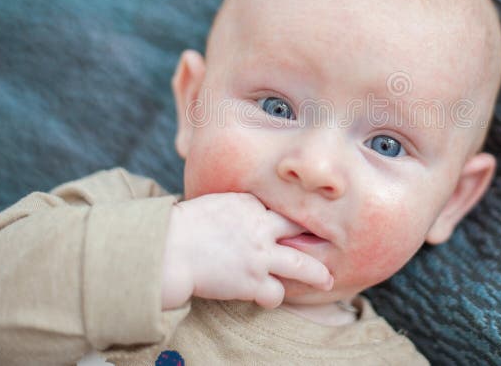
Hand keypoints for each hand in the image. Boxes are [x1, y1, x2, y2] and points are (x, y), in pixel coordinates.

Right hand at [161, 192, 332, 309]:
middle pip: (301, 228)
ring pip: (302, 265)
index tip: (300, 224)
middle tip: (332, 241)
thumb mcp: (214, 204)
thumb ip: (235, 208)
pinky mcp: (252, 281)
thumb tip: (242, 215)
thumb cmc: (181, 227)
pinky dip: (274, 297)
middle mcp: (261, 227)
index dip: (291, 218)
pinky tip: (269, 297)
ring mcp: (260, 255)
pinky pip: (276, 293)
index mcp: (250, 203)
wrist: (168, 248)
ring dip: (317, 275)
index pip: (280, 208)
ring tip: (327, 281)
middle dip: (316, 235)